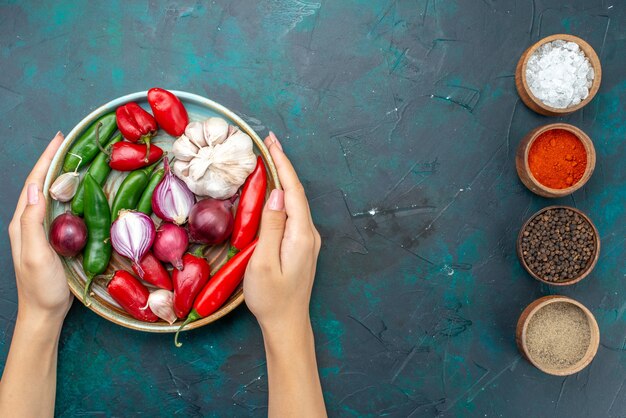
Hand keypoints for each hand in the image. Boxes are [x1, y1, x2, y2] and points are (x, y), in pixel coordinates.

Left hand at [8, 132, 72, 323]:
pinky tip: (80, 191)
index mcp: (22, 223)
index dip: (46, 160)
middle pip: (40, 184)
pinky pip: (60, 208)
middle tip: (70, 144)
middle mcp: (29, 223)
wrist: (44, 313)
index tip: (60, 140)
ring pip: (50, 195)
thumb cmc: (41, 288)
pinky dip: (68, 193)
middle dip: (53, 161)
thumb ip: (32, 223)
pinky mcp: (53, 238)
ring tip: (76, 159)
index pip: (33, 184)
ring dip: (60, 174)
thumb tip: (35, 190)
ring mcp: (41, 231)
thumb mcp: (36, 255)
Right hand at [244, 132, 325, 416]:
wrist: (287, 323)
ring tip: (270, 158)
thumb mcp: (263, 263)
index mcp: (301, 235)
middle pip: (297, 192)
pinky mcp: (302, 246)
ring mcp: (308, 240)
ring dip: (284, 179)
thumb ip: (271, 227)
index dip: (283, 164)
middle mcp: (309, 233)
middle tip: (269, 142)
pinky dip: (284, 196)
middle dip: (284, 165)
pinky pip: (294, 213)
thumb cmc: (271, 298)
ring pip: (296, 202)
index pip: (293, 191)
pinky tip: (275, 190)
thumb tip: (277, 194)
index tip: (272, 142)